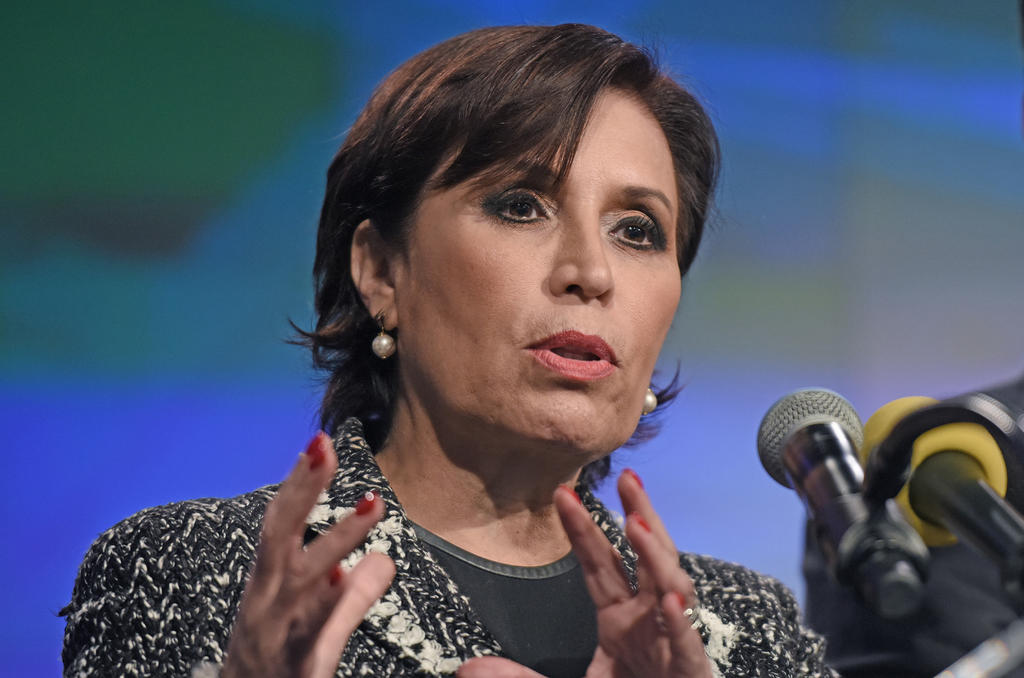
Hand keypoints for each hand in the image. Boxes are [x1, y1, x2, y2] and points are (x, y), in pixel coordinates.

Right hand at [221, 433, 395, 677]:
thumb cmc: (275, 667)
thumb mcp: (313, 623)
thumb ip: (351, 594)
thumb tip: (381, 560)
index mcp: (267, 585)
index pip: (280, 523)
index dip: (298, 482)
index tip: (320, 441)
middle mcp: (266, 601)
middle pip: (279, 535)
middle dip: (302, 490)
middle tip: (325, 446)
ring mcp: (278, 632)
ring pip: (303, 577)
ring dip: (337, 537)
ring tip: (371, 504)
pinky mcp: (297, 664)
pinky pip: (315, 630)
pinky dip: (333, 603)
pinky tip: (353, 576)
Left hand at [458, 469, 710, 677]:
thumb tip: (468, 668)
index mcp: (618, 618)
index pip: (599, 564)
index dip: (582, 529)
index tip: (563, 492)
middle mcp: (648, 620)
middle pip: (648, 558)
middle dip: (640, 515)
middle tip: (627, 477)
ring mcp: (671, 643)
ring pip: (673, 589)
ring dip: (657, 557)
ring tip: (637, 525)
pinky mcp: (689, 674)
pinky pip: (686, 646)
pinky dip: (680, 625)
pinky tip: (670, 604)